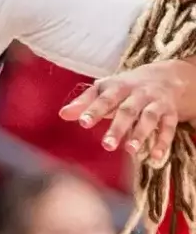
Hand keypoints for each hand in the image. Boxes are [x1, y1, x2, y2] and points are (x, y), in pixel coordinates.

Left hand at [59, 60, 190, 163]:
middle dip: (118, 128)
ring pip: (149, 118)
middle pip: (127, 110)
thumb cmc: (125, 88)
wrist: (166, 76)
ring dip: (140, 134)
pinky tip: (155, 157)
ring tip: (130, 150)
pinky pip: (168, 128)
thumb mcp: (105, 90)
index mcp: (118, 87)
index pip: (104, 98)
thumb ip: (84, 102)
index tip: (82, 122)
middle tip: (107, 145)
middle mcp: (138, 94)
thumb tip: (62, 114)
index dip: (94, 110)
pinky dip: (163, 142)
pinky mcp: (170, 113)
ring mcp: (156, 103)